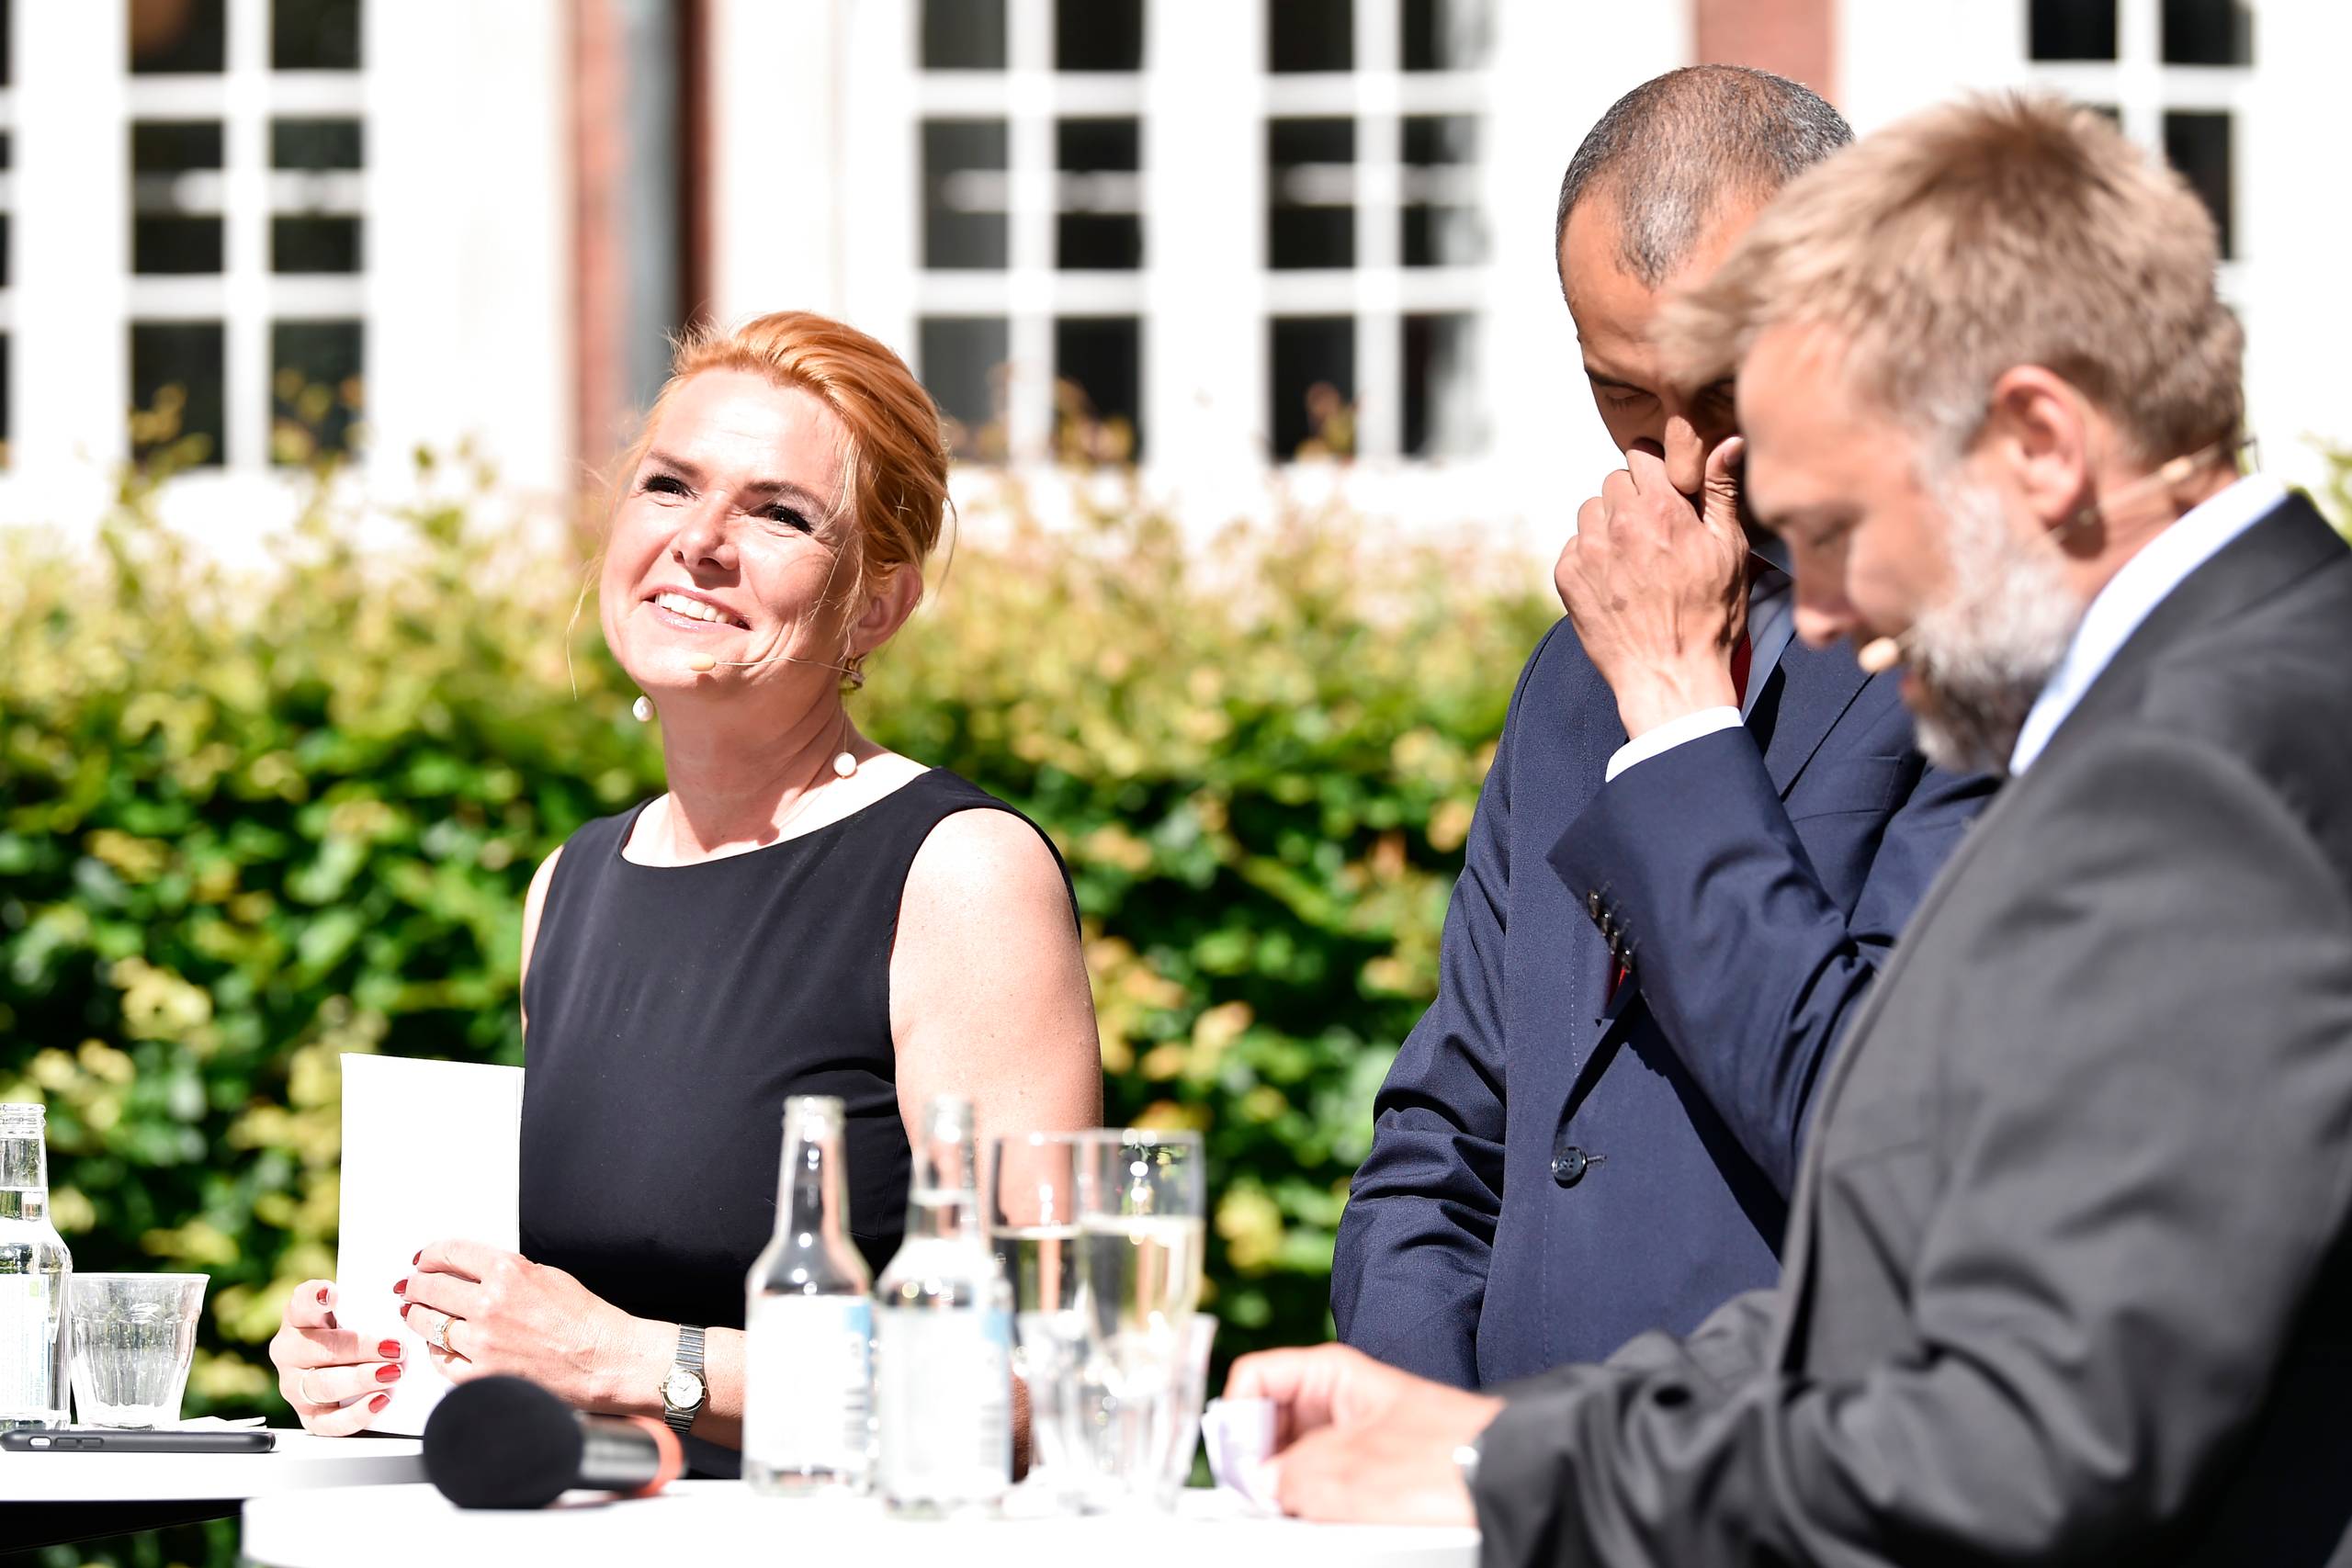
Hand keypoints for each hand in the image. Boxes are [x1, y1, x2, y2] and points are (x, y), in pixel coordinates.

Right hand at [268, 1279, 404, 1434]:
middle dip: (360, 1349)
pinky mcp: (308, 1416)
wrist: (347, 1366)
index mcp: (299, 1318)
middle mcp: (289, 1352)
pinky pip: (328, 1422)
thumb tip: (399, 1305)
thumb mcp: (355, 1310)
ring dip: (361, 1379)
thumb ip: (367, 1304)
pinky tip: (381, 1400)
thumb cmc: (353, 1331)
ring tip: (393, 1373)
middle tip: (395, 1348)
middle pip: (320, 1350)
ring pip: (323, 1386)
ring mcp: (295, 1386)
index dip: (314, 1297)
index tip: (332, 1294)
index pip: (301, 1303)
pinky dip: (357, 1414)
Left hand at [398, 1239, 655, 1411]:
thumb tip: (471, 1272)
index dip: (429, 1256)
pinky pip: (439, 1360)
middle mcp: (490, 1304)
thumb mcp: (547, 1275)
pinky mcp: (480, 1374)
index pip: (449, 1253)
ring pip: (426, 1324)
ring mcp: (482, 1342)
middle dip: (415, 1286)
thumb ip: (506, 1271)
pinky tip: (442, 1345)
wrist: (604, 1359)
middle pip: (428, 1287)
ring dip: (419, 1317)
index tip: (424, 1260)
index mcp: (508, 1272)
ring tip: (419, 1315)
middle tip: (411, 1288)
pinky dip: (437, 1351)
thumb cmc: (584, 1321)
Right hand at [1225, 1343, 1501, 1525]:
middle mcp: (1337, 1398)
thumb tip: (1259, 1486)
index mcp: (1331, 1373)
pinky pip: (1319, 1482)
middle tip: (1265, 1497)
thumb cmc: (1447, 1459)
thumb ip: (1291, 1476)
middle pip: (1267, 1421)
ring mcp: (1351, 1434)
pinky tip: (1328, 1517)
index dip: (1237, 1421)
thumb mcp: (1354, 1471)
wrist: (1509, 1480)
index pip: (1254, 1378)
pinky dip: (1312, 1502)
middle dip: (1259, 1459)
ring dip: (1287, 1486)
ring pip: (1291, 1457)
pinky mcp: (1366, 1469)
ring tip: (1304, 1509)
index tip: (1240, 1465)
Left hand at [1556, 439, 1750, 739]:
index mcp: (1662, 510)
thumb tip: (1727, 442)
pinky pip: (1573, 546)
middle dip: (1633, 496)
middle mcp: (1620, 525)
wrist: (1670, 676)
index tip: (1665, 486)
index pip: (1642, 455)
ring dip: (1609, 524)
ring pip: (1591, 511)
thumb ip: (1722, 492)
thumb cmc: (1710, 617)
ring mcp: (1589, 552)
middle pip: (1614, 481)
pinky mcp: (1568, 578)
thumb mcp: (1730, 551)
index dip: (1656, 468)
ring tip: (1635, 556)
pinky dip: (1591, 555)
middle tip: (1655, 528)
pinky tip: (1616, 579)